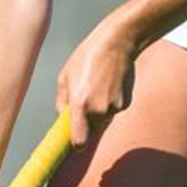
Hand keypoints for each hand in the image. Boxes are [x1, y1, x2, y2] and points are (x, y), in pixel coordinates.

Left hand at [57, 20, 138, 148]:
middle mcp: (98, 110)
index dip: (76, 143)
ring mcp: (114, 107)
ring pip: (104, 120)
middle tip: (85, 104)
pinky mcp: (125, 103)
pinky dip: (111, 103)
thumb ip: (61, 102)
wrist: (116, 42)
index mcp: (80, 105)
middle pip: (92, 133)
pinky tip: (109, 85)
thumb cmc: (87, 56)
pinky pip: (114, 110)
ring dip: (99, 112)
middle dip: (87, 124)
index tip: (74, 140)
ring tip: (97, 88)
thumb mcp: (64, 77)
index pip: (79, 142)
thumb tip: (62, 117)